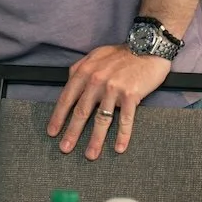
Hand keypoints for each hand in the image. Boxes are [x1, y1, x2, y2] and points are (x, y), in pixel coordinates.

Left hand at [47, 42, 171, 158]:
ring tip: (90, 155)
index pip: (67, 98)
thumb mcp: (95, 56)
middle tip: (64, 149)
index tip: (52, 132)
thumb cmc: (121, 54)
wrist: (148, 47)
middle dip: (71, 133)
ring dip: (95, 140)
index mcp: (84, 72)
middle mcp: (96, 81)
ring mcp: (113, 89)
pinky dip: (122, 135)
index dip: (58, 117)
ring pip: (101, 119)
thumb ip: (80, 70)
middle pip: (81, 112)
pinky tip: (118, 148)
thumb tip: (69, 83)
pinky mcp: (131, 95)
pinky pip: (125, 119)